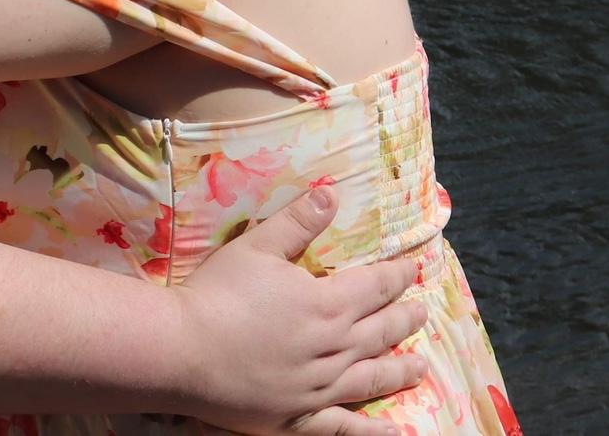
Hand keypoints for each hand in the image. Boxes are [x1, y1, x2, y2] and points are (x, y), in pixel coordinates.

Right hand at [174, 184, 425, 434]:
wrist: (186, 349)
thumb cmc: (219, 292)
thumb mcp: (256, 246)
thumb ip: (297, 222)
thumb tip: (332, 195)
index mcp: (326, 303)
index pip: (374, 286)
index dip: (396, 276)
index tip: (413, 269)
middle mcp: (333, 347)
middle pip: (380, 331)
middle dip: (403, 318)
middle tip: (423, 312)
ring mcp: (320, 388)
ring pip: (372, 377)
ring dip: (399, 369)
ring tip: (421, 366)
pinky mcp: (301, 417)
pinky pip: (347, 428)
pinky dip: (375, 432)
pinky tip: (397, 431)